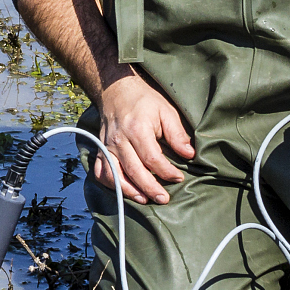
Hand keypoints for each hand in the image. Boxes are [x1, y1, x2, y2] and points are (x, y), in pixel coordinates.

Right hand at [91, 74, 195, 204]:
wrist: (116, 89)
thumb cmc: (144, 100)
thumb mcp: (166, 111)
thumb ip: (177, 134)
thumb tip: (189, 154)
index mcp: (137, 129)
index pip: (152, 159)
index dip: (167, 172)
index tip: (179, 178)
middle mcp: (119, 140)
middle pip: (134, 171)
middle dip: (150, 188)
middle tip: (164, 199)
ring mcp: (107, 146)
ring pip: (115, 175)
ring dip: (129, 191)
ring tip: (145, 200)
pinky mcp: (100, 150)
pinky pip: (101, 172)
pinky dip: (110, 185)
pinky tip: (124, 190)